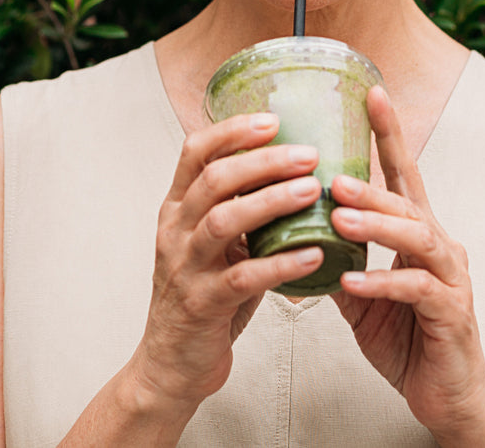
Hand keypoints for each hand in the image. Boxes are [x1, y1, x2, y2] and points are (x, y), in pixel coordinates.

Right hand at [128, 111, 326, 412]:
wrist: (170, 365)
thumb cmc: (203, 296)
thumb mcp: (213, 243)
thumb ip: (238, 209)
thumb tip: (293, 170)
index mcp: (178, 208)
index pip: (195, 152)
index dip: (232, 131)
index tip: (273, 119)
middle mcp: (176, 231)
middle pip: (213, 180)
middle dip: (262, 161)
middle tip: (308, 154)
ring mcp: (185, 268)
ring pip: (224, 222)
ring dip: (272, 202)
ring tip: (313, 192)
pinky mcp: (202, 305)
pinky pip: (243, 279)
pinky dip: (281, 264)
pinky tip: (314, 255)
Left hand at [328, 86, 484, 439]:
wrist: (447, 399)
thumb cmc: (408, 342)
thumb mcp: (363, 298)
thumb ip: (340, 260)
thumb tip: (297, 232)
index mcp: (419, 236)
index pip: (403, 175)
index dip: (388, 134)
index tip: (371, 93)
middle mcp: (441, 248)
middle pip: (408, 202)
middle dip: (372, 183)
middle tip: (333, 173)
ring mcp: (451, 279)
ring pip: (418, 237)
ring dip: (377, 224)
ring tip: (338, 217)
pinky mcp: (451, 313)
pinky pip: (417, 289)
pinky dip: (383, 282)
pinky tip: (353, 281)